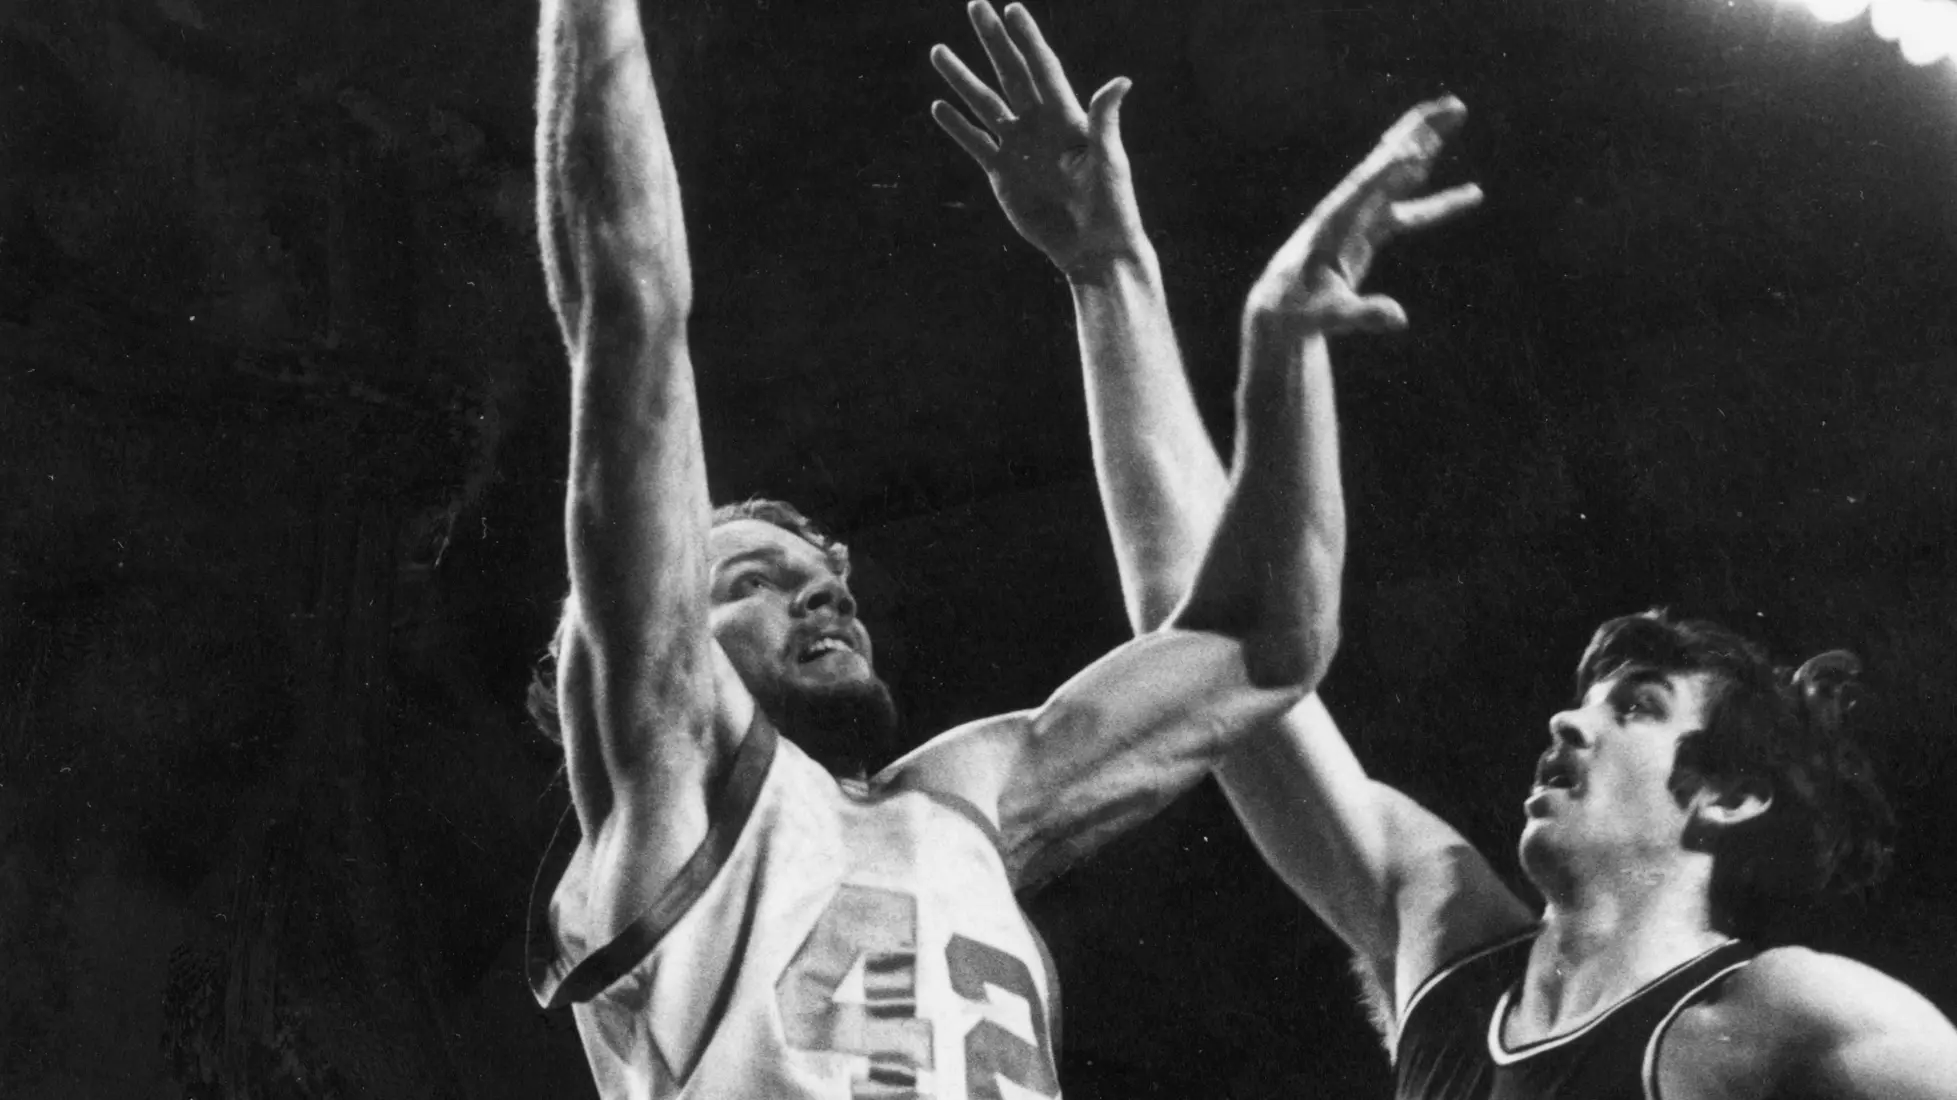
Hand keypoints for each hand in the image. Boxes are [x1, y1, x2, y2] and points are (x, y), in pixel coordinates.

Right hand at [931, 2, 1143, 277]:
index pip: (1043, 67)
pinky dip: (958, 126)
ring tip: (939, 52)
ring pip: (985, 104)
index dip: (1027, 38)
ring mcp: (1018, 148)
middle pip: (1010, 74)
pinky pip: (976, 144)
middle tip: (975, 6)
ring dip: (962, 79)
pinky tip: (940, 107)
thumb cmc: (1111, 205)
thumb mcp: (1109, 160)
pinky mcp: (1003, 174)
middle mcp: (1039, 125)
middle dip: (993, 41)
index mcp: (1066, 117)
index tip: (1011, 9)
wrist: (1093, 248)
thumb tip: (1120, 81)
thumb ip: (1104, 120)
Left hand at [1248, 97, 1482, 333]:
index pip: (1363, 190)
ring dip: (1428, 145)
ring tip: (1456, 116)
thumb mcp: (1331, 316)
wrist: (1283, 309)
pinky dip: (1439, 203)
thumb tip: (1398, 318)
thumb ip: (1363, 315)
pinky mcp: (1371, 231)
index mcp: (1333, 224)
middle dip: (1418, 133)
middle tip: (1453, 105)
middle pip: (1386, 163)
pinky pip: (1411, 210)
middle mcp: (1348, 210)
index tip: (1414, 150)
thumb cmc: (1301, 312)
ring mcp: (1361, 218)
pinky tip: (1474, 193)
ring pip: (1399, 174)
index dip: (1387, 172)